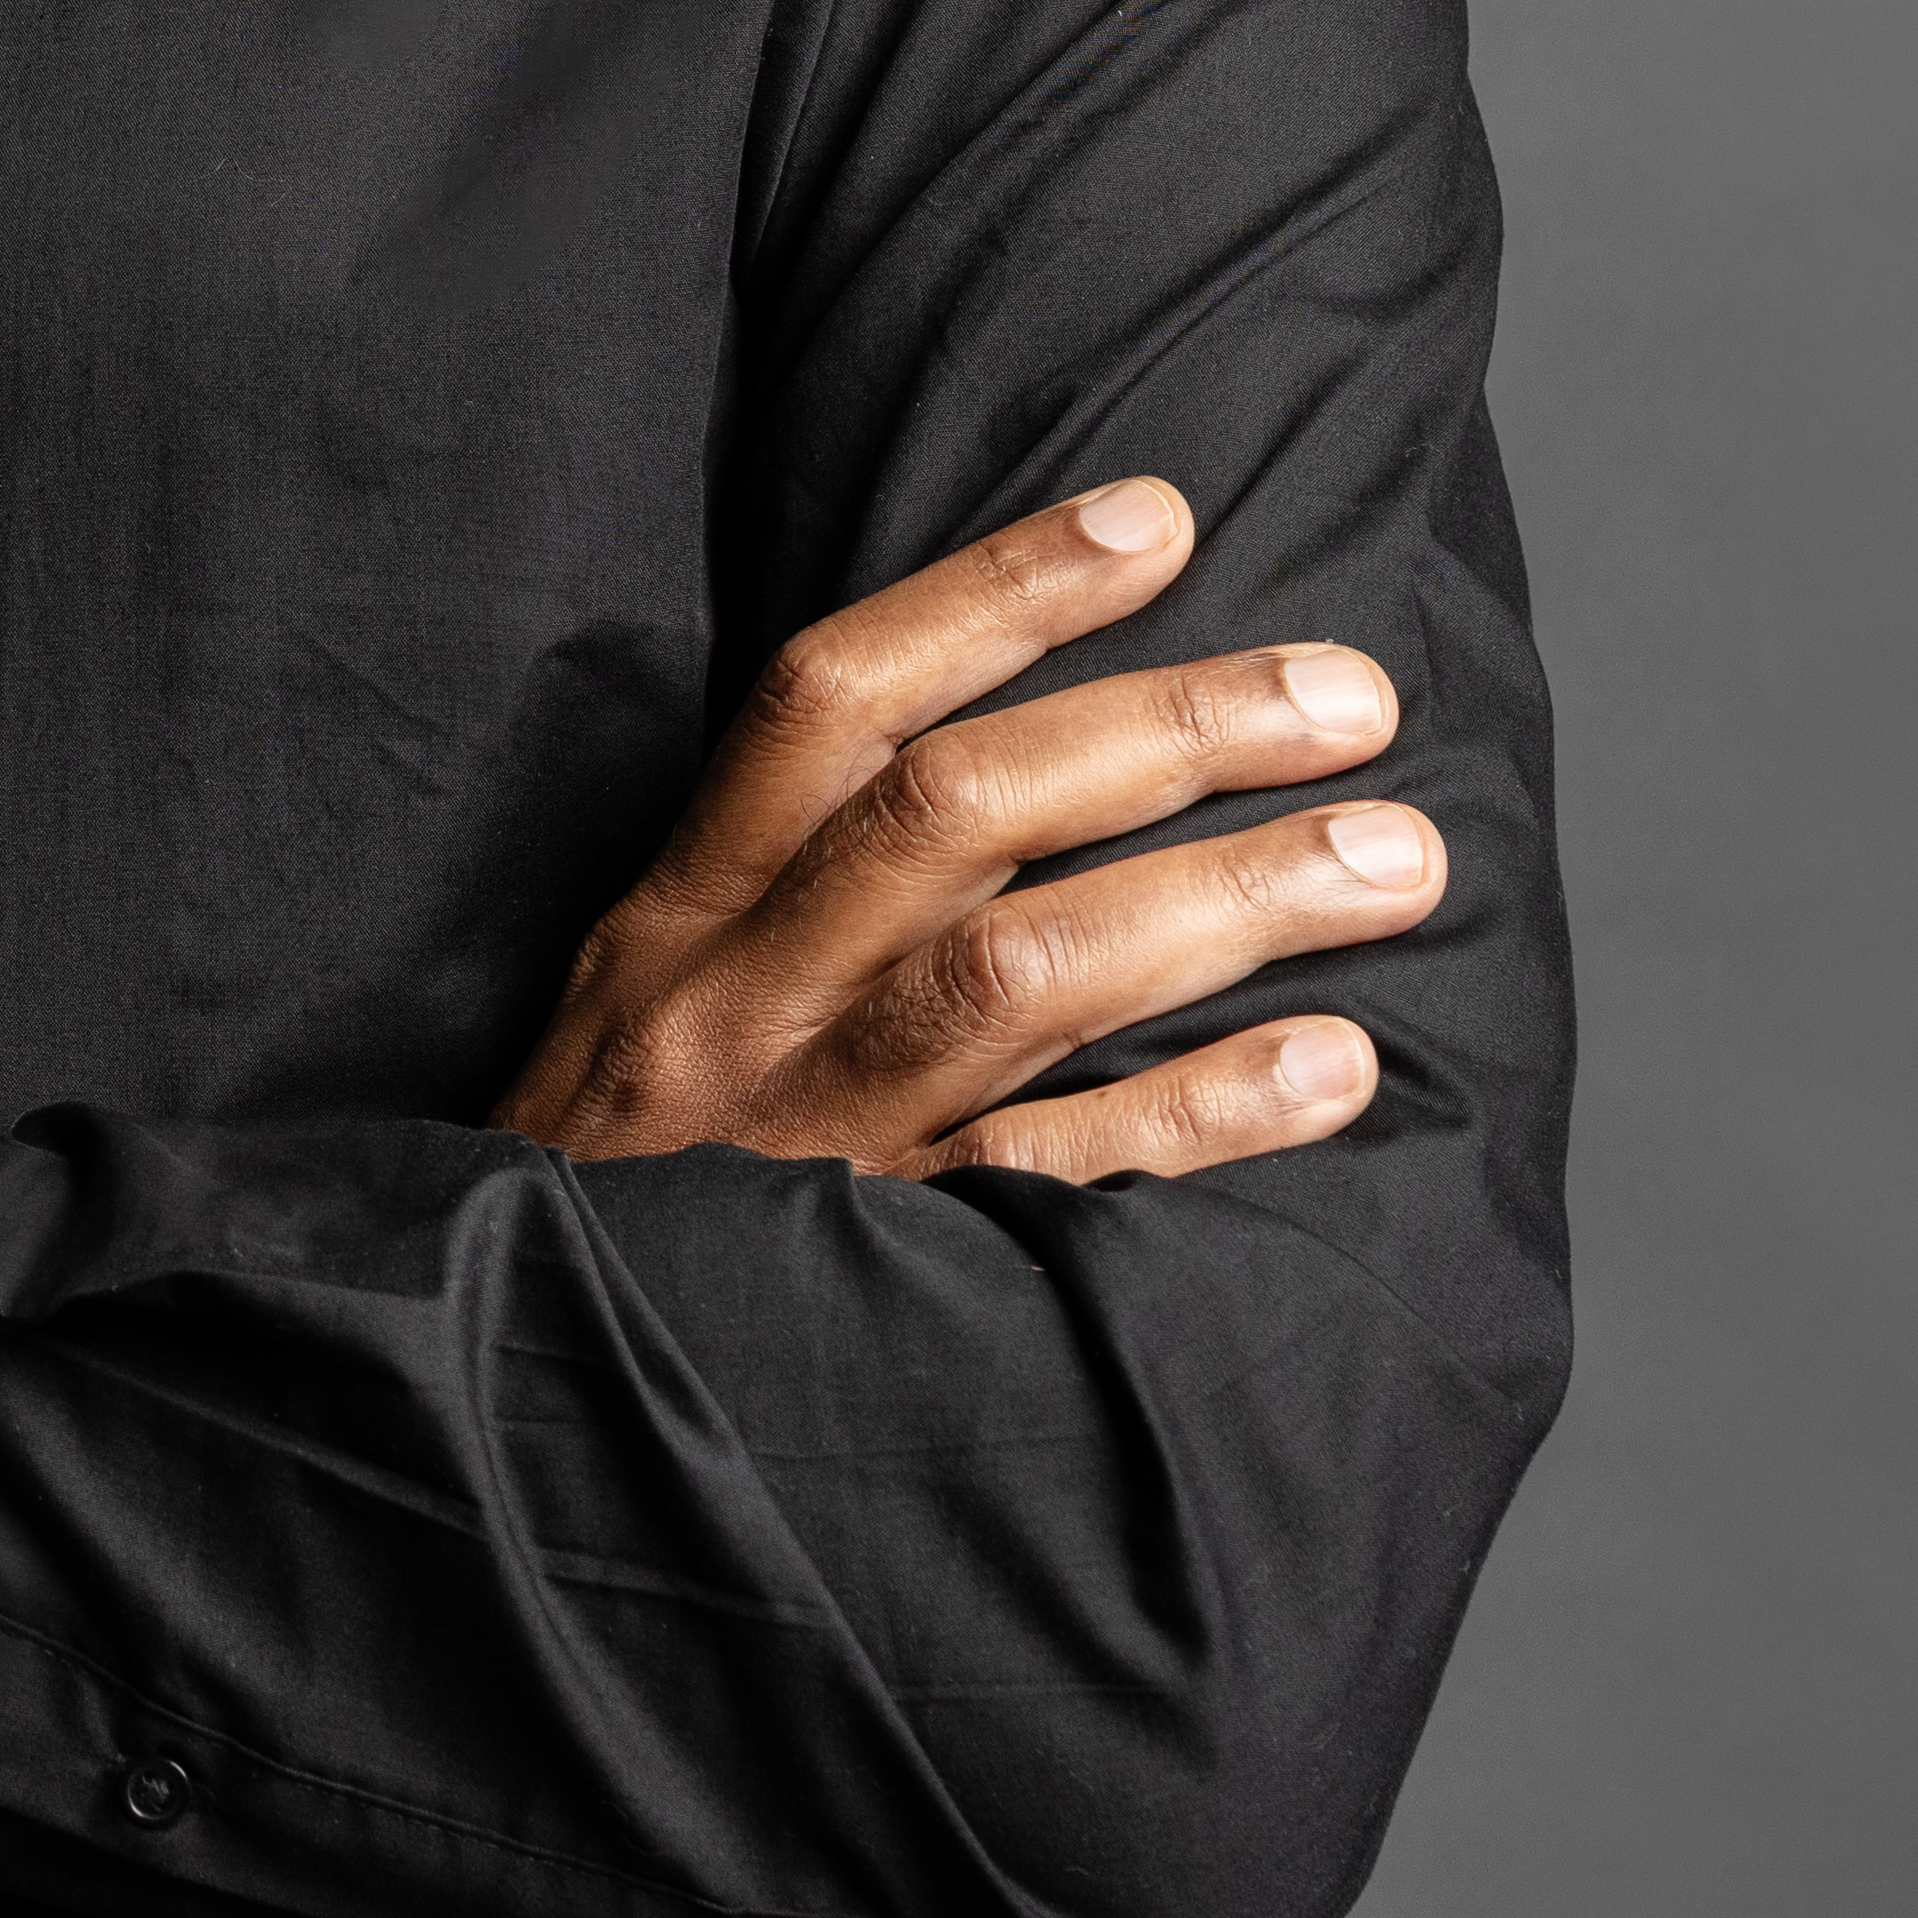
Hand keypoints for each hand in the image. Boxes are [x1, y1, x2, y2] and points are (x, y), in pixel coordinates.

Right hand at [490, 476, 1436, 1186]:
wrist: (518, 1398)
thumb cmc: (630, 1172)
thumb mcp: (649, 1000)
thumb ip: (782, 889)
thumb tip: (1028, 755)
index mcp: (675, 915)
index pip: (826, 701)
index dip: (992, 595)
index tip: (1157, 518)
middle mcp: (736, 1005)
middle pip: (954, 815)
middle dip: (1169, 731)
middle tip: (1353, 695)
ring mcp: (808, 1142)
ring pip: (1023, 977)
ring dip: (1230, 901)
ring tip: (1398, 860)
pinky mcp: (880, 1280)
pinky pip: (1060, 1180)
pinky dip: (1205, 1113)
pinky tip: (1335, 1066)